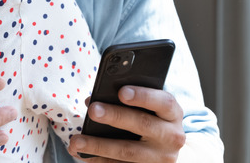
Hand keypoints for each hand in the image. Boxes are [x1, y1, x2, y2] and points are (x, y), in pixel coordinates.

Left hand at [68, 86, 185, 162]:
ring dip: (99, 145)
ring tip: (77, 141)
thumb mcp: (152, 108)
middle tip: (93, 110)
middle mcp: (171, 136)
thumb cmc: (153, 120)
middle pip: (143, 124)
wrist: (168, 150)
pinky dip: (100, 160)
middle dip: (115, 117)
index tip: (121, 92)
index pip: (163, 102)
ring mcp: (160, 157)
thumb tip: (92, 100)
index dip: (143, 96)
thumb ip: (129, 99)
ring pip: (127, 151)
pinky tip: (83, 155)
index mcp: (172, 114)